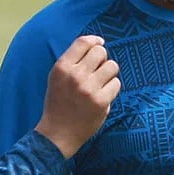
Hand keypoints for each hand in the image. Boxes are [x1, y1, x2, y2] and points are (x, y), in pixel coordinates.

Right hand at [34, 35, 120, 158]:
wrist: (57, 133)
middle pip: (100, 52)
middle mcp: (75, 75)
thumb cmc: (58, 103)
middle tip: (97, 70)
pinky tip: (103, 94)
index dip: (95, 40)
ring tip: (101, 82)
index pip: (83, 42)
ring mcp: (89, 89)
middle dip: (102, 58)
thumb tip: (97, 43)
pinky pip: (116, 83)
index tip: (99, 43)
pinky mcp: (101, 102)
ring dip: (109, 73)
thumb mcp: (57, 77)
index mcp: (62, 67)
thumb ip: (72, 61)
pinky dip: (112, 88)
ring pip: (112, 66)